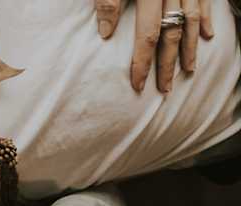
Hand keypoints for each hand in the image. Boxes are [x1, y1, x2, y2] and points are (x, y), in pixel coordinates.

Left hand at [94, 0, 214, 91]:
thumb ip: (108, 3)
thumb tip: (105, 32)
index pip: (147, 35)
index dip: (143, 62)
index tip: (139, 85)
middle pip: (172, 34)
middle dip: (168, 64)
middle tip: (166, 88)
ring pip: (191, 21)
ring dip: (190, 47)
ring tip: (189, 69)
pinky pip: (204, 2)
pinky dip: (206, 19)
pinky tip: (208, 35)